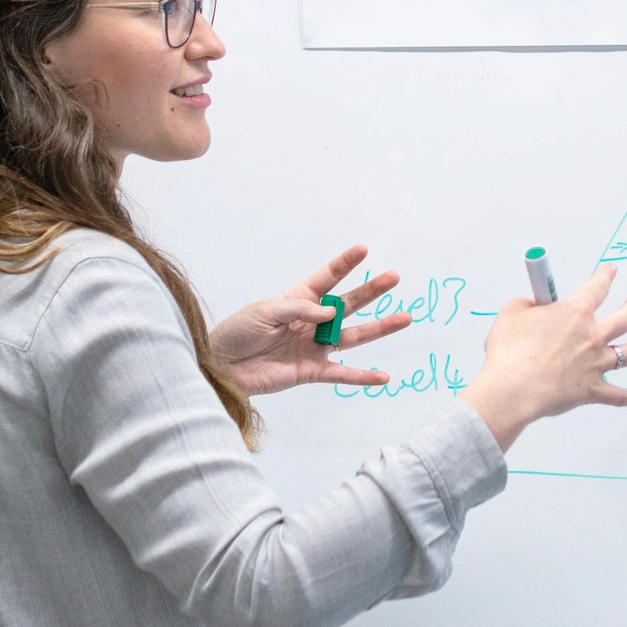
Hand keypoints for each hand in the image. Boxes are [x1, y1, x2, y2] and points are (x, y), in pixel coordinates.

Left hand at [207, 245, 412, 395]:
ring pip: (354, 336)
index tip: (363, 250)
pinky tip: (384, 376)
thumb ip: (298, 309)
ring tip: (404, 318)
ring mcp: (315, 346)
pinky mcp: (312, 371)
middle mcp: (312, 321)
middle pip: (348, 303)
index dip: (345, 264)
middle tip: (394, 277)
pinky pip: (342, 374)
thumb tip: (330, 313)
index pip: (327, 278)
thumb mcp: (264, 311)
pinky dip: (363, 376)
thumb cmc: (237, 333)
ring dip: (380, 328)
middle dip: (371, 290)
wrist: (222, 367)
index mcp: (297, 299)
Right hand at [458, 264, 626, 450]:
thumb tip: (533, 306)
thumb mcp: (511, 313)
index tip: (611, 271)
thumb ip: (527, 304)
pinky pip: (617, 395)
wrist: (513, 388)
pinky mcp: (591, 391)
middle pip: (626, 317)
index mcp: (575, 312)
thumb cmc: (509, 351)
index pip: (598, 287)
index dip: (606, 276)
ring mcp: (595, 364)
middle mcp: (592, 335)